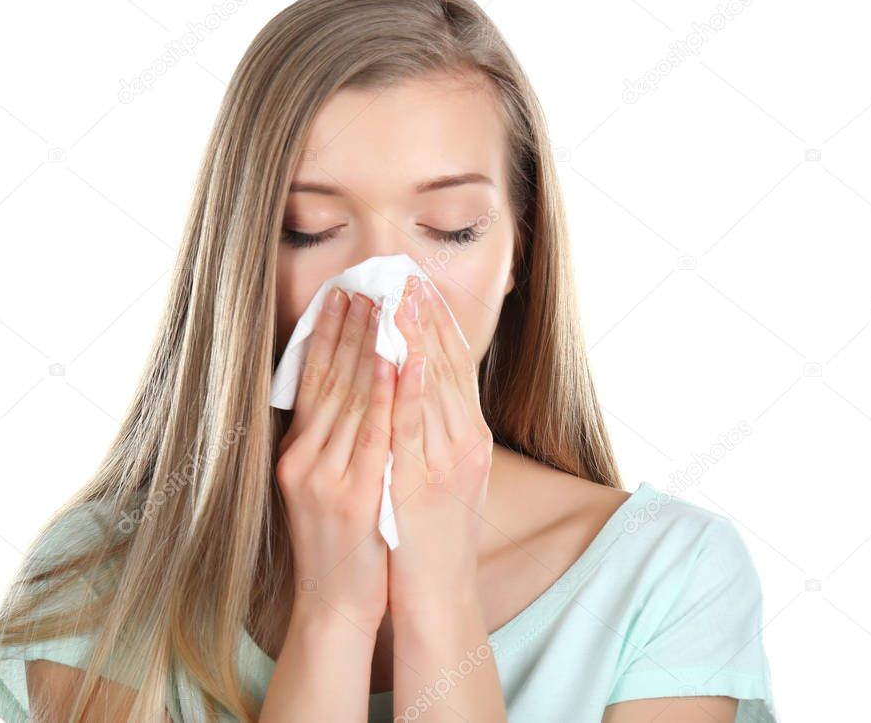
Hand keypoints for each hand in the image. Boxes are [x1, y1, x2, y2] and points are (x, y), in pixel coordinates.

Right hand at [275, 287, 394, 632]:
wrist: (334, 603)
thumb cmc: (337, 544)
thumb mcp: (319, 486)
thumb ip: (326, 440)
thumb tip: (340, 390)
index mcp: (297, 453)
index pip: (312, 381)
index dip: (326, 336)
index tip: (340, 296)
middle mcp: (304, 459)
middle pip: (329, 381)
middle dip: (348, 329)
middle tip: (363, 284)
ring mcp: (325, 477)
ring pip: (350, 399)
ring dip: (368, 347)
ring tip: (382, 305)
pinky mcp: (351, 496)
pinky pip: (372, 435)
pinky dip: (385, 395)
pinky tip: (396, 361)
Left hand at [387, 274, 493, 615]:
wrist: (439, 597)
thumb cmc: (432, 536)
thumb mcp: (440, 475)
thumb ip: (432, 431)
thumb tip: (414, 390)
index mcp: (469, 436)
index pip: (455, 366)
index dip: (438, 323)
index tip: (420, 286)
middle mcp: (466, 441)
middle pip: (448, 367)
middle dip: (427, 317)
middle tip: (409, 273)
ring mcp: (449, 461)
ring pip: (434, 387)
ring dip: (417, 337)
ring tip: (401, 295)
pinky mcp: (425, 482)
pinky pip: (416, 426)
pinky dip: (412, 386)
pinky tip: (403, 352)